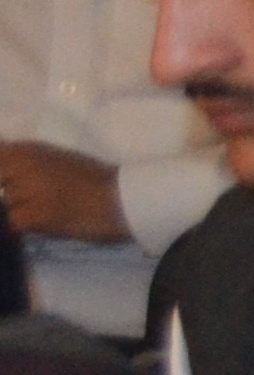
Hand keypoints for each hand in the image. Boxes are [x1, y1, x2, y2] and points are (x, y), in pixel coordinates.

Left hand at [0, 147, 121, 245]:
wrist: (121, 198)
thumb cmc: (96, 178)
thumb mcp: (58, 158)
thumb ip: (27, 160)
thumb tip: (2, 156)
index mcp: (30, 149)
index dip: (4, 171)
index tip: (12, 179)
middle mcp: (24, 165)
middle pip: (0, 183)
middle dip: (10, 192)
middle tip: (37, 198)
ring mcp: (27, 190)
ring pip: (6, 204)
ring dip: (22, 210)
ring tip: (48, 210)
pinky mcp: (33, 215)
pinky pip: (13, 223)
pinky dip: (26, 225)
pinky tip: (47, 222)